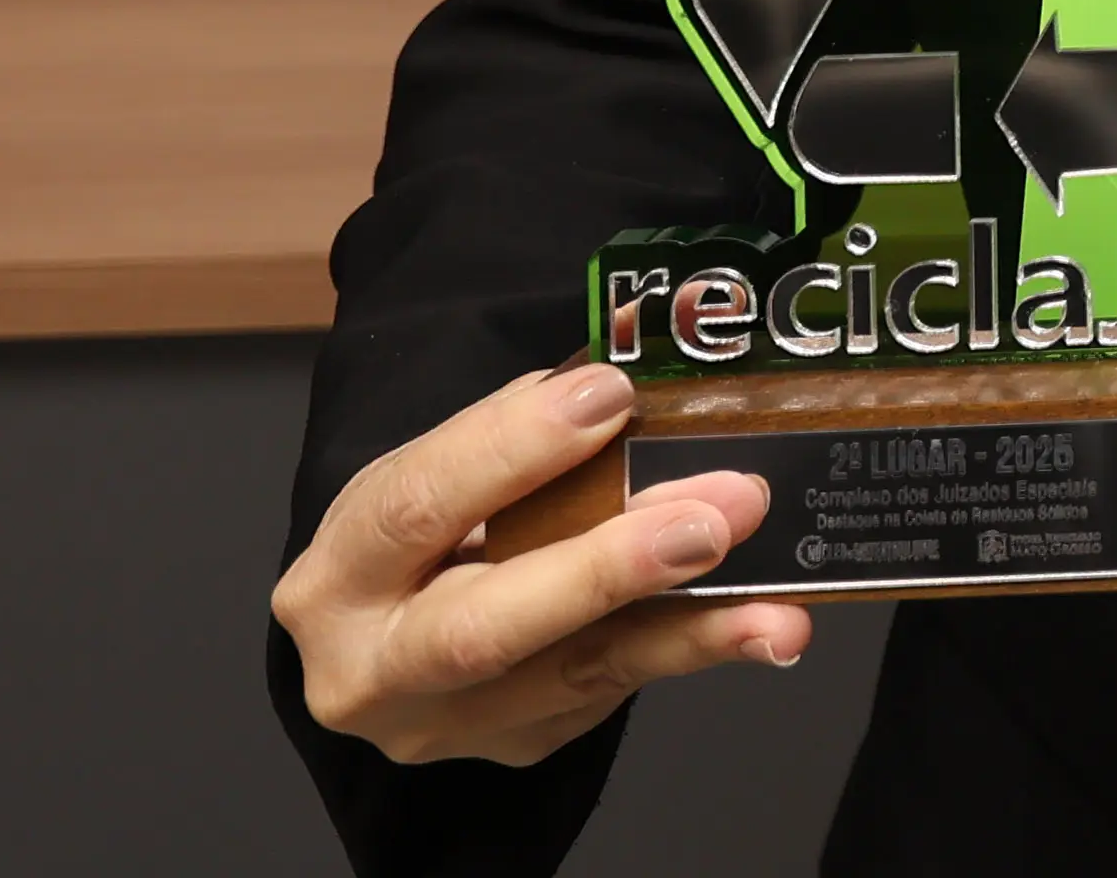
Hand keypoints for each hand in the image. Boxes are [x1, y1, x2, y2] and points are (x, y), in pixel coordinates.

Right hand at [273, 360, 813, 768]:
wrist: (390, 636)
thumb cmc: (423, 532)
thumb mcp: (440, 468)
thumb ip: (521, 426)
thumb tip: (628, 369)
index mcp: (339, 575)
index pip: (417, 508)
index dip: (514, 450)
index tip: (611, 396)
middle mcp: (375, 669)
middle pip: (484, 630)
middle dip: (607, 572)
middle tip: (710, 521)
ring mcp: (445, 725)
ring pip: (577, 675)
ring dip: (689, 632)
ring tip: (776, 609)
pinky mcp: (516, 746)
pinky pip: (615, 691)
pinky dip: (691, 647)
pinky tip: (758, 623)